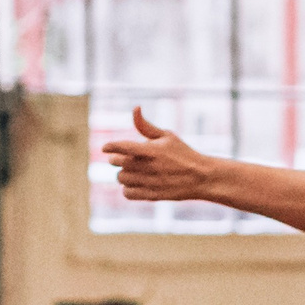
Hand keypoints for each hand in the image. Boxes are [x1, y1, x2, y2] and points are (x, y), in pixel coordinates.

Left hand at [101, 107, 216, 202]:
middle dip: (116, 159)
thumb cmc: (182, 153)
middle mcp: (149, 167)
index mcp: (152, 150)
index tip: (104, 148)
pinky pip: (128, 194)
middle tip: (120, 158)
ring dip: (122, 174)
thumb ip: (146, 126)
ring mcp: (151, 183)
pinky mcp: (153, 196)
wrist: (200, 177)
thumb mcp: (167, 135)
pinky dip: (127, 189)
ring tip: (130, 171)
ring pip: (122, 179)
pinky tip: (134, 183)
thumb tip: (135, 108)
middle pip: (118, 163)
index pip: (123, 146)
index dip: (110, 146)